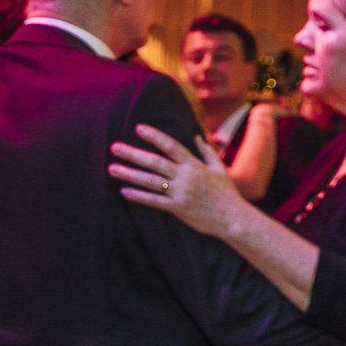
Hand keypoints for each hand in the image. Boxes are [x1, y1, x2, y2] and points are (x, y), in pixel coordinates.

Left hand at [109, 124, 246, 237]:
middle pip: (155, 162)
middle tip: (114, 147)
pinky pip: (154, 201)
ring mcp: (181, 192)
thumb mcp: (220, 169)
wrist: (233, 217)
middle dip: (133, 154)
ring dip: (130, 174)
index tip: (138, 128)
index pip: (171, 146)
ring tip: (112, 168)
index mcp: (195, 165)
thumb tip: (197, 137)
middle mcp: (186, 177)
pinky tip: (124, 191)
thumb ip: (207, 152)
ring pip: (150, 181)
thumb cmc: (227, 193)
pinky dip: (139, 196)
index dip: (154, 136)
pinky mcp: (178, 208)